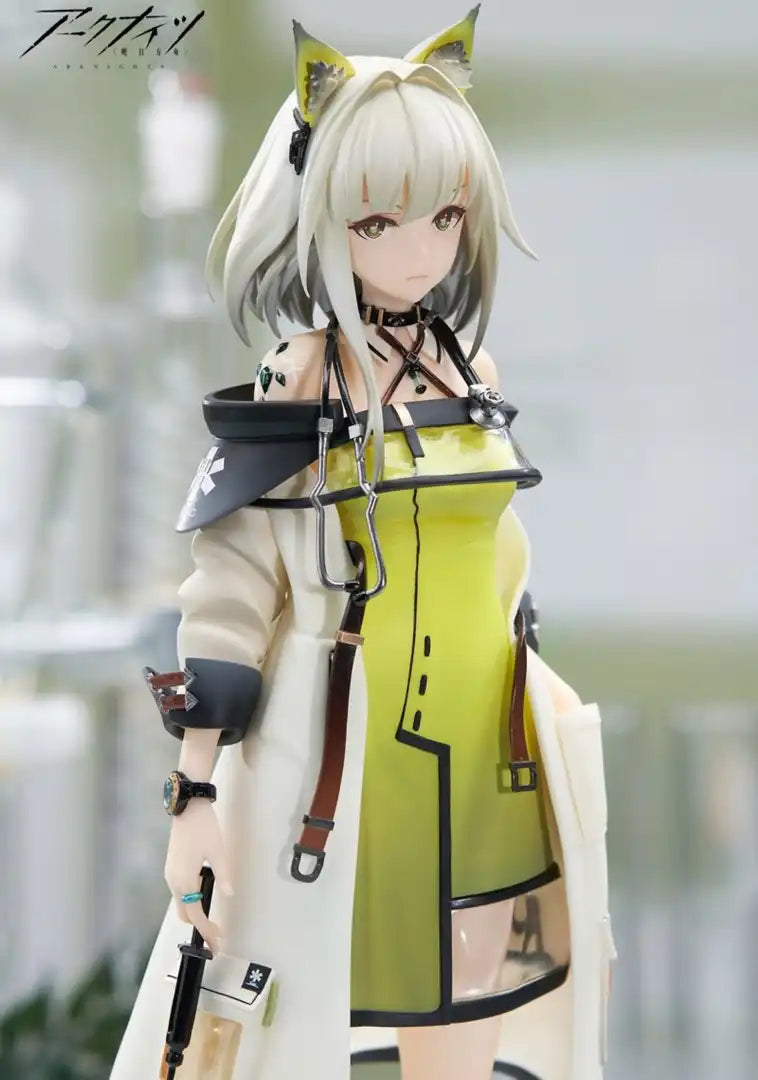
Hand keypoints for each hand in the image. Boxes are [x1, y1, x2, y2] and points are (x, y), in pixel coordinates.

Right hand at [164, 798, 232, 955]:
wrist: (187, 807)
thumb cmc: (204, 828)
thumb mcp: (218, 851)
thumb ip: (223, 875)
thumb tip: (229, 894)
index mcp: (184, 881)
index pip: (196, 914)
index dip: (206, 930)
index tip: (217, 943)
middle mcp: (173, 881)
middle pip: (184, 913)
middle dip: (200, 926)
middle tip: (217, 935)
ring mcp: (170, 874)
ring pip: (180, 903)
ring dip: (194, 914)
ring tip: (212, 921)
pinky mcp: (171, 867)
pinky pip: (179, 892)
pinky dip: (190, 902)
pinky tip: (202, 899)